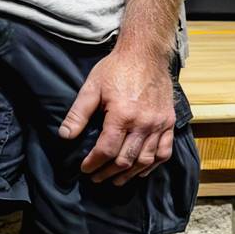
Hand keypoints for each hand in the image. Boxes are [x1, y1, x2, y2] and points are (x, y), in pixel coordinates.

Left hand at [61, 44, 177, 185]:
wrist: (145, 54)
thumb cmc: (115, 69)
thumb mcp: (91, 88)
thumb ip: (78, 114)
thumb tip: (65, 136)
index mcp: (122, 115)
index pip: (107, 150)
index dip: (94, 163)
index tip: (85, 168)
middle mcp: (143, 123)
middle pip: (125, 159)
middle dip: (108, 172)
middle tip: (96, 178)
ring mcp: (159, 124)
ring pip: (145, 159)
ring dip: (129, 174)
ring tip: (116, 180)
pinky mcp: (169, 122)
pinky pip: (164, 152)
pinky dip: (152, 165)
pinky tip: (141, 171)